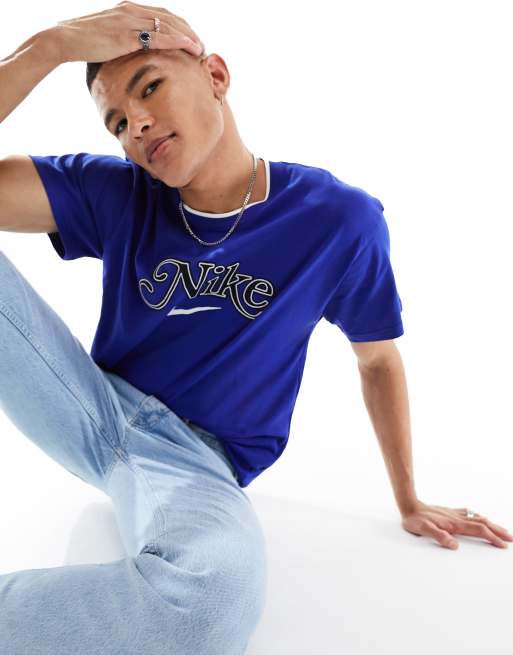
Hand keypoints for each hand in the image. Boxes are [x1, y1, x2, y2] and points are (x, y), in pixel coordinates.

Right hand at [53, 0, 204, 63]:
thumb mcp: (107, 38)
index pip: (161, 14)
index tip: (191, 39)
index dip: (179, 27)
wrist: (65, 40)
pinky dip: (179, 41)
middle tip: (201, 46)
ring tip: (201, 50)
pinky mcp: (128, 35)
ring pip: (168, 26)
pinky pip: (160, 37)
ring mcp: (130, 21)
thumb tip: (130, 54)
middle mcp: (132, 10)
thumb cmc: (83, 42)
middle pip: (169, 18)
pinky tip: (191, 47)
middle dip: (188, 31)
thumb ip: (122, 40)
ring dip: (188, 37)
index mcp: (128, 9)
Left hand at [401, 500, 512, 549]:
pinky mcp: (450, 512)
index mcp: (454, 524)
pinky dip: (479, 517)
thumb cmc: (415, 520)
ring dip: (491, 524)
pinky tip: (480, 517)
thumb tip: (455, 545)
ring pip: (478, 518)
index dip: (491, 537)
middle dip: (498, 531)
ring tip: (502, 530)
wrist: (409, 505)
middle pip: (483, 523)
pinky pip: (469, 514)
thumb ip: (439, 536)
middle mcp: (457, 518)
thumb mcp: (424, 530)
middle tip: (511, 538)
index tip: (503, 545)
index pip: (478, 531)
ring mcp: (454, 514)